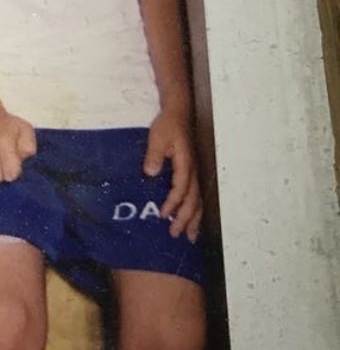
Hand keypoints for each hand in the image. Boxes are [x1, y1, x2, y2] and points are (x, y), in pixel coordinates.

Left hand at [144, 107, 202, 240]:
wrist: (178, 113)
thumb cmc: (167, 125)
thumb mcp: (157, 136)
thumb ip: (154, 154)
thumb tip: (151, 173)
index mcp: (185, 164)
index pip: (181, 189)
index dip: (173, 204)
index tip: (163, 215)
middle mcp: (193, 171)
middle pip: (193, 201)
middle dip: (186, 219)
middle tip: (177, 235)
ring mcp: (194, 172)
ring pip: (198, 201)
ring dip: (195, 219)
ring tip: (190, 236)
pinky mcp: (192, 172)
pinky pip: (196, 195)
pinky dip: (195, 210)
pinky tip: (192, 219)